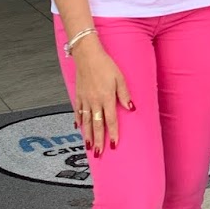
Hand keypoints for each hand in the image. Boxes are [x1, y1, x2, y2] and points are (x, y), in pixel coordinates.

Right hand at [72, 37, 133, 155]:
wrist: (87, 55)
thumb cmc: (105, 64)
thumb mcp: (120, 78)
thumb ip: (125, 95)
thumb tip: (131, 109)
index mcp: (106, 98)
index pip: (111, 120)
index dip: (113, 134)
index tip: (114, 145)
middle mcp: (95, 101)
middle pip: (97, 125)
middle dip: (98, 140)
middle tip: (99, 153)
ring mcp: (85, 99)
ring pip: (86, 122)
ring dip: (88, 135)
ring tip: (89, 147)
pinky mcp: (78, 95)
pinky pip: (78, 111)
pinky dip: (78, 121)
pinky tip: (79, 128)